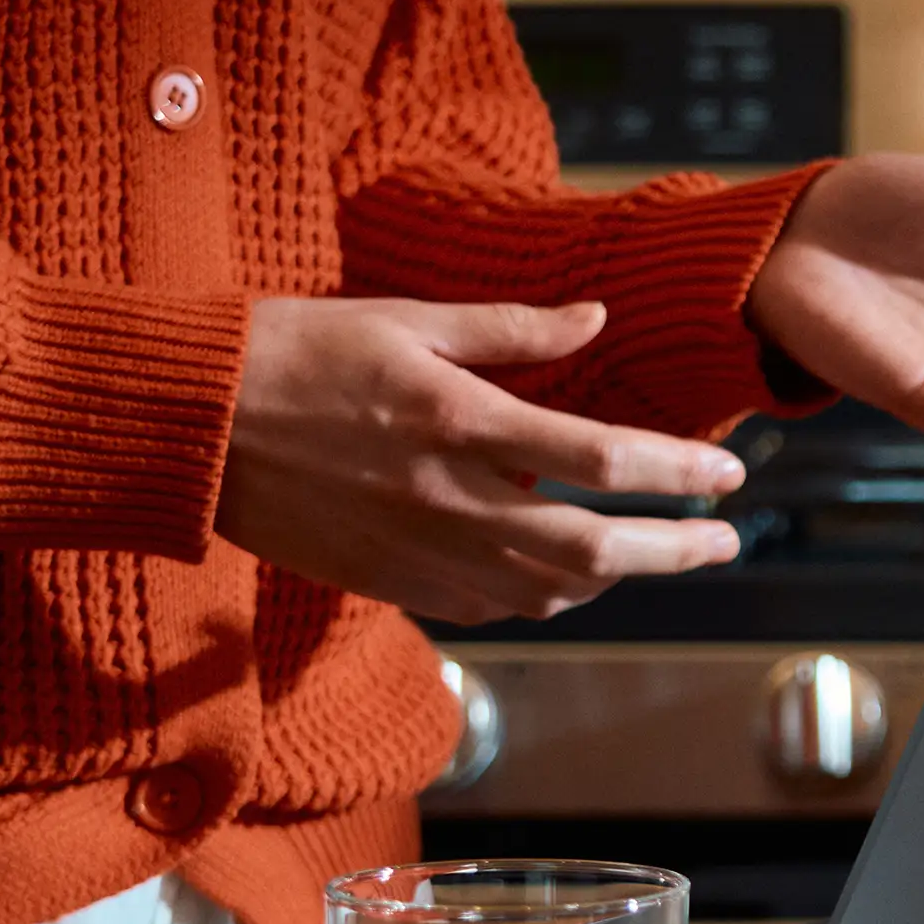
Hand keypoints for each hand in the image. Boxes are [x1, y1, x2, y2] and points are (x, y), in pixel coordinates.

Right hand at [215, 298, 742, 624]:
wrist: (191, 425)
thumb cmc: (296, 351)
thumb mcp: (407, 316)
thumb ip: (512, 328)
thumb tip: (597, 321)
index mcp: (458, 421)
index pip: (600, 458)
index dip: (678, 471)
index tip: (731, 473)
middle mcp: (448, 499)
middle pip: (593, 548)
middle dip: (674, 548)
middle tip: (725, 540)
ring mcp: (419, 552)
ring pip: (548, 589)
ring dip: (614, 577)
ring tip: (653, 552)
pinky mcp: (392, 584)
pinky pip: (492, 607)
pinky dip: (545, 595)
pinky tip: (566, 573)